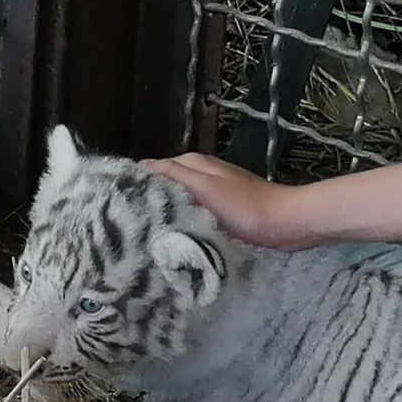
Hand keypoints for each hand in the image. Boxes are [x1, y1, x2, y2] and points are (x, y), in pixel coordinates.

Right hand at [143, 154, 297, 247]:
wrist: (284, 223)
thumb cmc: (245, 207)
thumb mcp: (205, 188)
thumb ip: (175, 176)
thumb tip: (141, 166)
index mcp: (192, 164)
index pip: (153, 168)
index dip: (136, 183)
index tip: (116, 203)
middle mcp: (200, 174)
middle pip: (164, 185)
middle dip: (148, 200)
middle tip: (128, 225)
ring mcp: (210, 192)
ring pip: (177, 200)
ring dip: (165, 212)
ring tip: (145, 232)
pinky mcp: (220, 211)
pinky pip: (192, 213)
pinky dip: (182, 221)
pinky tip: (174, 236)